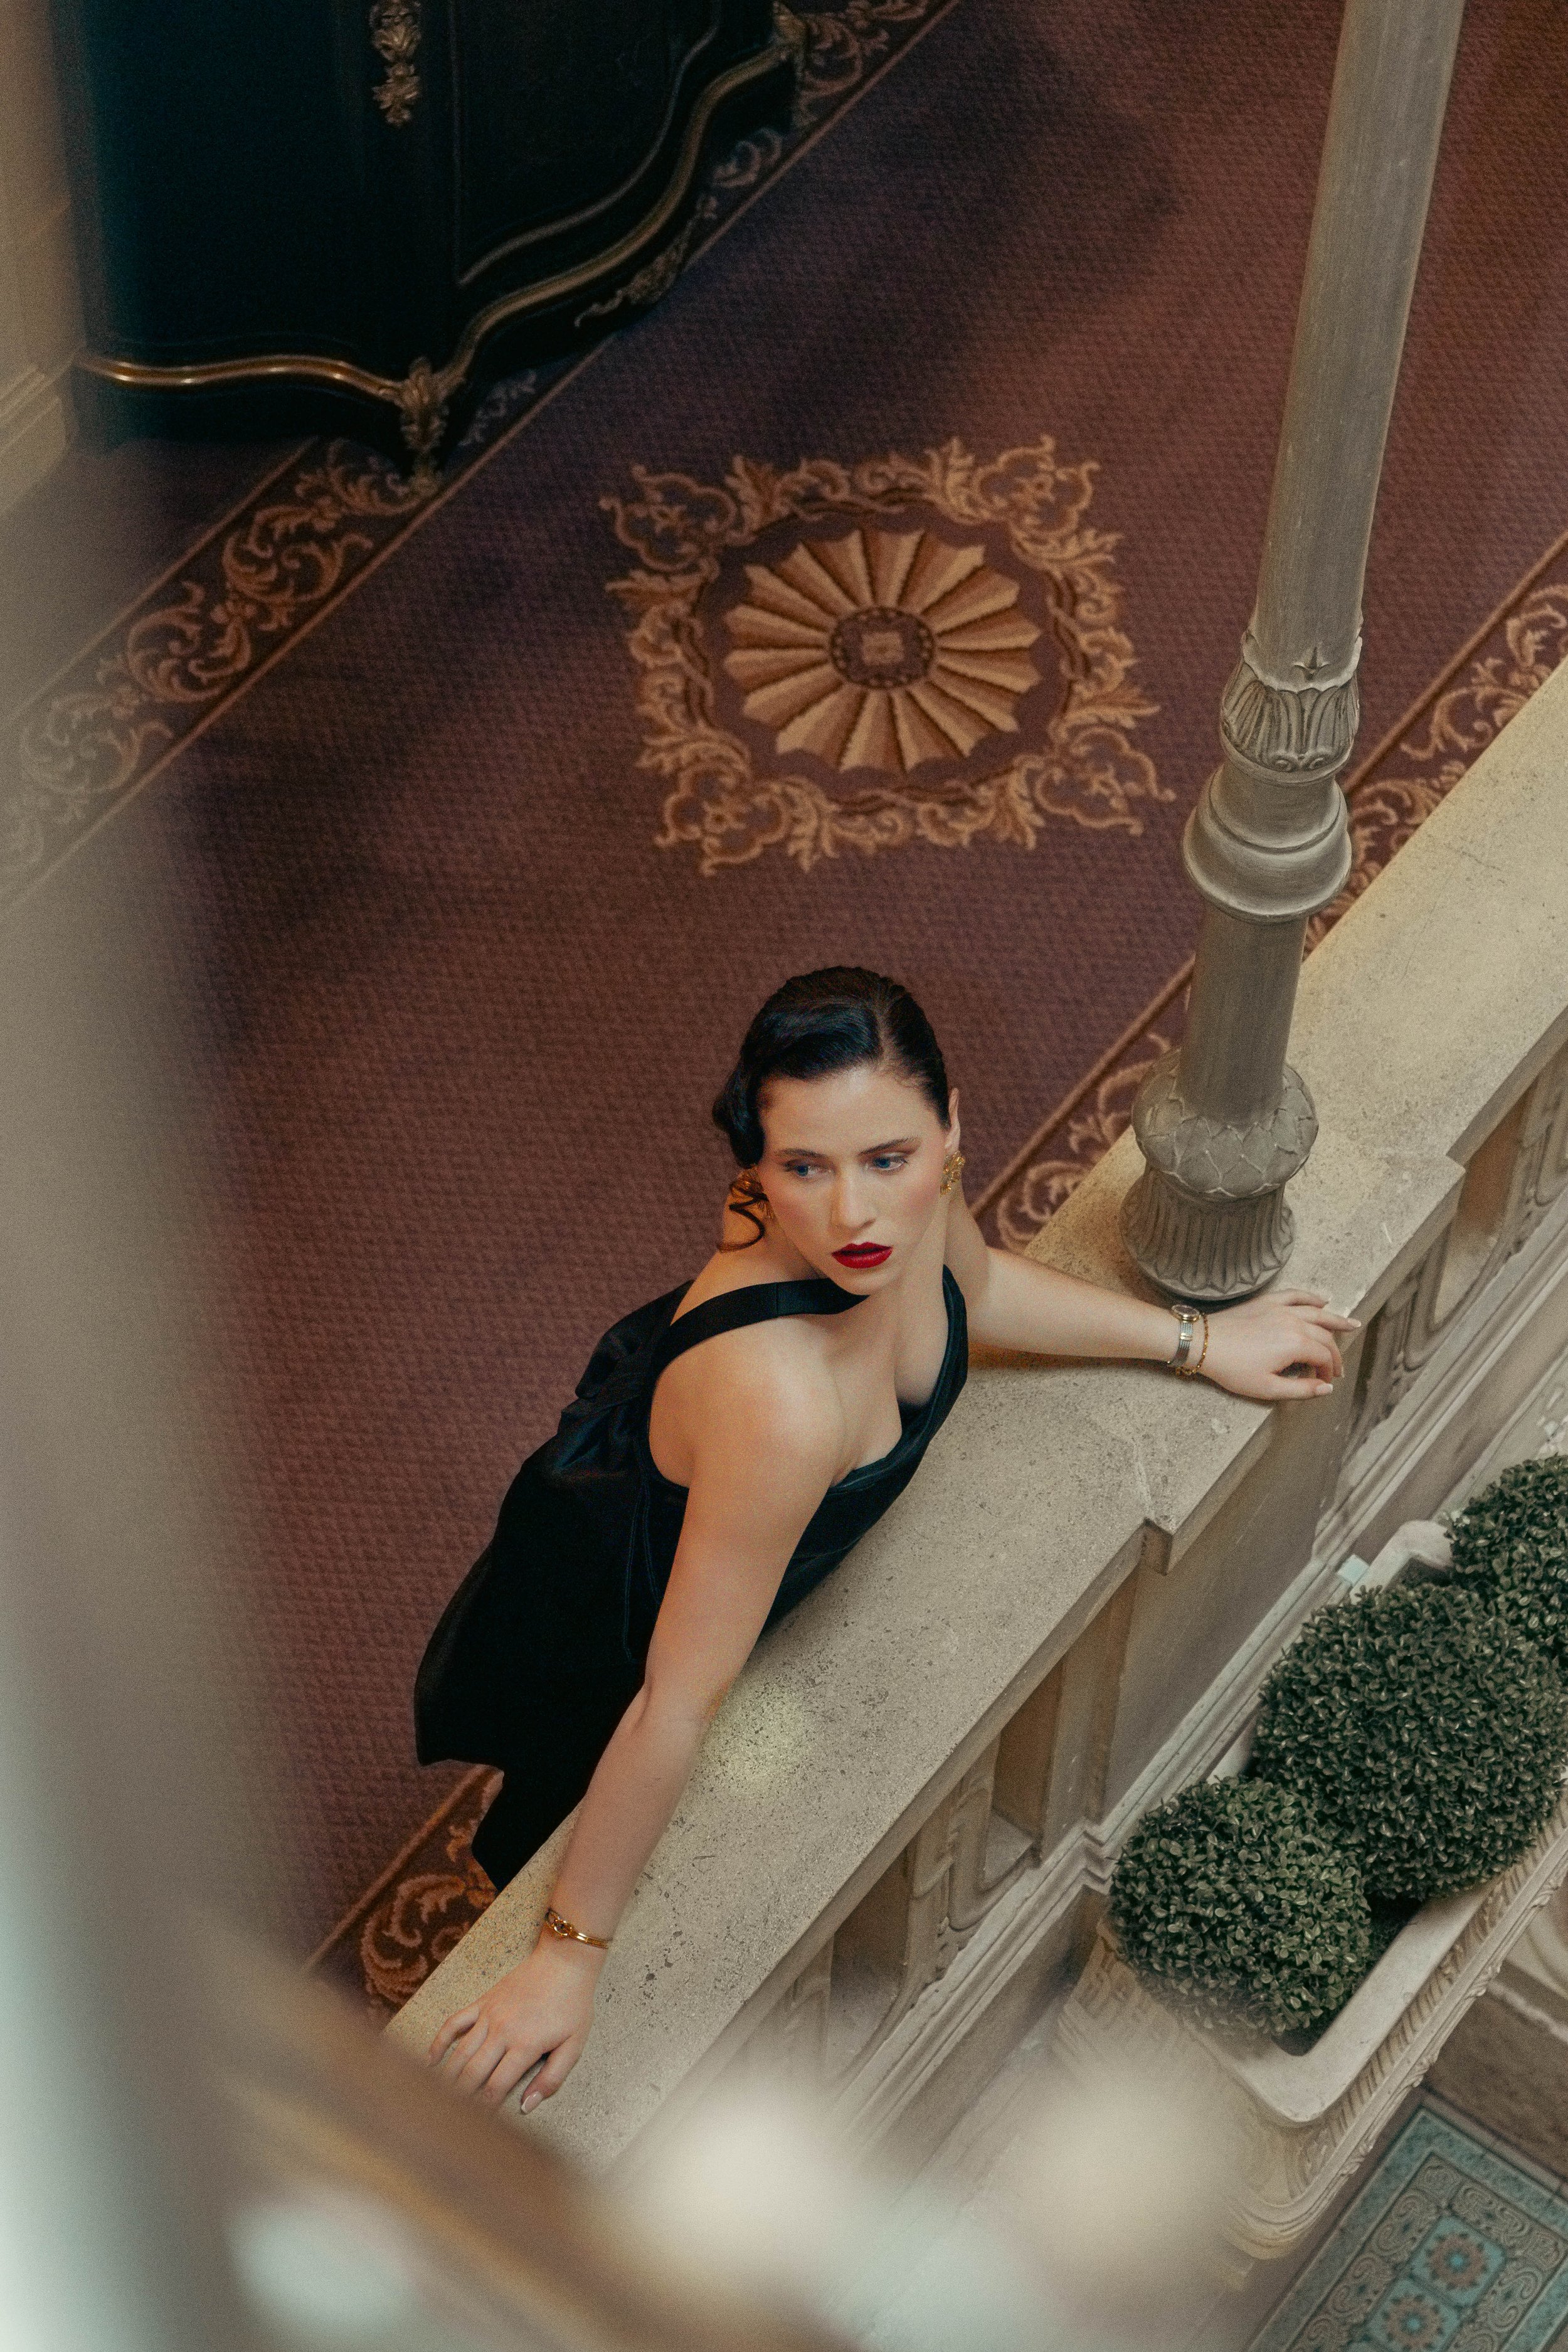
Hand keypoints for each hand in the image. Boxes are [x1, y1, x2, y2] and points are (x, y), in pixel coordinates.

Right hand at [427, 1934, 602, 2109]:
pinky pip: (454, 2022)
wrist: (565, 1961)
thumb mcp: (574, 2045)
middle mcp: (502, 2031)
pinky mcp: (483, 2002)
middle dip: (461, 2099)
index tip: (478, 2127)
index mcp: (525, 2045)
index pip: (497, 2086)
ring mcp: (489, 2015)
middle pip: (473, 2073)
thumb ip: (552, 2079)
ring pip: (460, 2052)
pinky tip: (431, 2060)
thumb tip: (527, 2107)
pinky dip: (439, 2041)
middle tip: (451, 2119)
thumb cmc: (573, 2004)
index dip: (486, 2110)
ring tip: (437, 2099)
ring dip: (448, 2077)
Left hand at [1200, 1288, 1359, 1402]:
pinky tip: (1323, 1300)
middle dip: (1334, 1353)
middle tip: (1336, 1367)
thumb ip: (1301, 1390)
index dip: (1329, 1371)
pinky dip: (1311, 1297)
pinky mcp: (1267, 1302)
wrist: (1204, 1343)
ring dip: (1336, 1319)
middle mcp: (1293, 1322)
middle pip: (1324, 1336)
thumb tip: (1326, 1388)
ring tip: (1353, 1323)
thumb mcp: (1267, 1388)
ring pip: (1317, 1313)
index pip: (1324, 1357)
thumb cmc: (1233, 1368)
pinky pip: (1295, 1295)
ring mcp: (1280, 1309)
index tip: (1325, 1382)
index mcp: (1296, 1344)